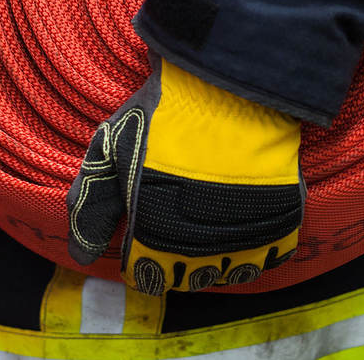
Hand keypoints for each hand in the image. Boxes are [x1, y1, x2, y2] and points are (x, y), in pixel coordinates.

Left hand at [67, 56, 303, 294]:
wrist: (223, 85)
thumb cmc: (160, 115)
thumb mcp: (109, 150)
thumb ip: (90, 207)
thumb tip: (81, 257)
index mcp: (153, 235)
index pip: (145, 276)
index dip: (141, 258)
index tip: (144, 238)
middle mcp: (201, 247)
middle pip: (188, 277)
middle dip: (177, 257)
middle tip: (177, 221)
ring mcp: (246, 236)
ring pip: (230, 271)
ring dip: (217, 255)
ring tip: (209, 222)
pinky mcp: (283, 220)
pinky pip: (271, 255)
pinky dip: (257, 247)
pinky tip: (242, 222)